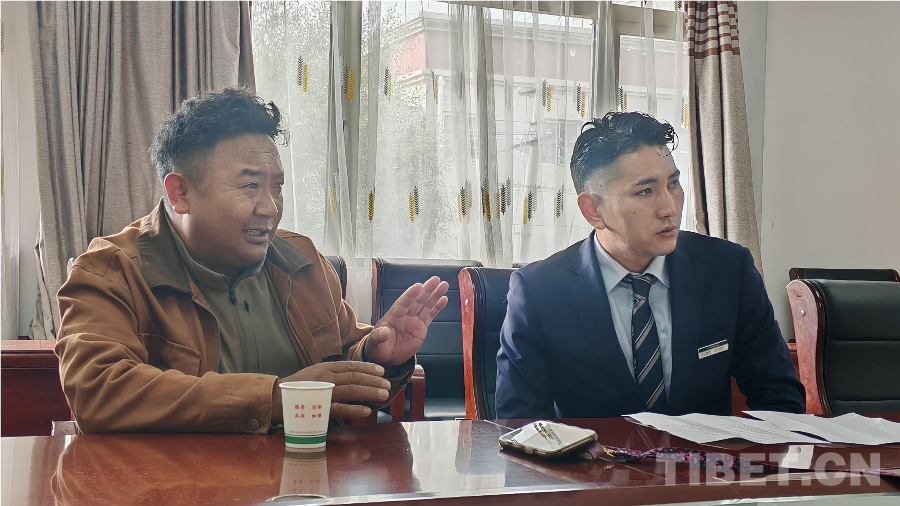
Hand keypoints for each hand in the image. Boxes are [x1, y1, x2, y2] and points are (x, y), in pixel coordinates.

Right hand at [271, 361, 390, 421]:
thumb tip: (354, 376)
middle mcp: (326, 377)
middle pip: (354, 377)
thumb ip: (333, 373)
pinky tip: (367, 411)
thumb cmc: (298, 387)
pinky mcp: (318, 408)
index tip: (381, 371)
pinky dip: (354, 410)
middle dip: (373, 381)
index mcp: (325, 368)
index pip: (350, 366)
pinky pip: (339, 409)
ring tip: (383, 395)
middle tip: (388, 384)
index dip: (367, 368)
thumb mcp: (316, 373)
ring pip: (350, 391)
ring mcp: (322, 392)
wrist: (276, 399)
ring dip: (369, 392)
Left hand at [365, 276, 449, 365]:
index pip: (403, 302)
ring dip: (435, 295)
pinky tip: (444, 299)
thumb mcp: (375, 343)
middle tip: (435, 280)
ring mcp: (414, 320)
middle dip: (426, 290)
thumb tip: (383, 332)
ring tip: (444, 285)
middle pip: (417, 300)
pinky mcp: (421, 327)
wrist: (386, 357)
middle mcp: (405, 315)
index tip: (418, 286)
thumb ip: (378, 337)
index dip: (411, 294)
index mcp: (393, 315)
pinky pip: (430, 315)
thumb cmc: (378, 347)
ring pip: (426, 305)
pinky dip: (437, 307)